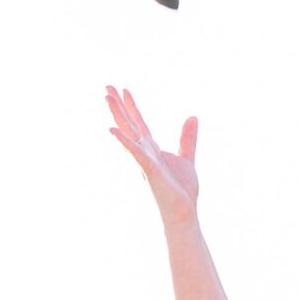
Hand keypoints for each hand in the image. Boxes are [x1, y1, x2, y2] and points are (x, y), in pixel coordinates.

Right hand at [106, 86, 198, 218]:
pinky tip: (111, 129)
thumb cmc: (181, 191)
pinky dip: (123, 141)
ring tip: (106, 97)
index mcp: (152, 149)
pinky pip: (134, 152)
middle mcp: (145, 152)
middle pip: (129, 123)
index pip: (139, 122)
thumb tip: (192, 117)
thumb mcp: (187, 158)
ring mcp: (144, 160)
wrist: (183, 213)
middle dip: (118, 105)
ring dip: (117, 115)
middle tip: (106, 86)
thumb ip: (188, 138)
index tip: (124, 89)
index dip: (132, 106)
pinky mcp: (148, 169)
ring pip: (128, 133)